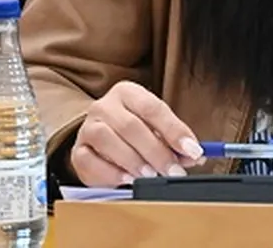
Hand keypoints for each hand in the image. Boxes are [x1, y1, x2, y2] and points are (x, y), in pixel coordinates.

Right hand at [70, 81, 203, 186]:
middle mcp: (105, 105)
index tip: (192, 150)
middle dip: (156, 151)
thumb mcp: (156, 130)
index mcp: (128, 93)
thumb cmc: (133, 133)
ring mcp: (88, 127)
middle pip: (131, 125)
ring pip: (107, 140)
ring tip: (151, 175)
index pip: (153, 107)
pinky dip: (110, 173)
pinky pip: (89, 161)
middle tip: (174, 171)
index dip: (174, 130)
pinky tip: (127, 179)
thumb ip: (174, 142)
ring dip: (133, 160)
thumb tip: (194, 156)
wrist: (98, 141)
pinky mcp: (78, 151)